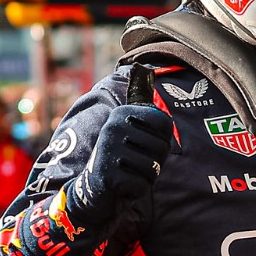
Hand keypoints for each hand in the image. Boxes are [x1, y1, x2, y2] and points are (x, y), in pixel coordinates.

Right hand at [65, 105, 171, 226]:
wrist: (91, 186)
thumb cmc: (120, 156)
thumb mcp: (130, 129)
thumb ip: (143, 106)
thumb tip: (147, 65)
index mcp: (121, 114)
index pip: (164, 124)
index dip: (162, 141)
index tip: (146, 145)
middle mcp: (113, 128)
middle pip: (162, 148)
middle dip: (156, 162)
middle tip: (138, 164)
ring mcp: (109, 151)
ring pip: (153, 168)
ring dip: (147, 178)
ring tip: (131, 174)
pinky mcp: (108, 175)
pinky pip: (142, 186)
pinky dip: (137, 190)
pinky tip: (124, 185)